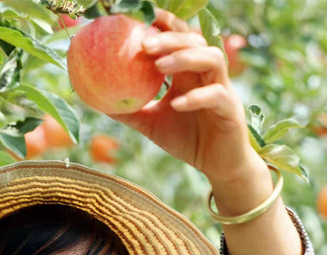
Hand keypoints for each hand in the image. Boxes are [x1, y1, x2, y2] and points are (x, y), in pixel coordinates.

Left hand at [112, 10, 264, 185]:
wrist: (217, 165)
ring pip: (212, 59)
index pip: (179, 38)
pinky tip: (175, 104)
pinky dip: (195, 97)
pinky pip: (216, 96)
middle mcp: (206, 74)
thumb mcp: (150, 123)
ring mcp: (222, 88)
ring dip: (186, 58)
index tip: (140, 17)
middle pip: (195, 41)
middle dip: (170, 37)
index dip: (164, 23)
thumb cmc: (185, 140)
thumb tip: (95, 100)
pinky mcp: (230, 109)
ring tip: (160, 66)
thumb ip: (128, 109)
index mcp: (188, 72)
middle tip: (144, 43)